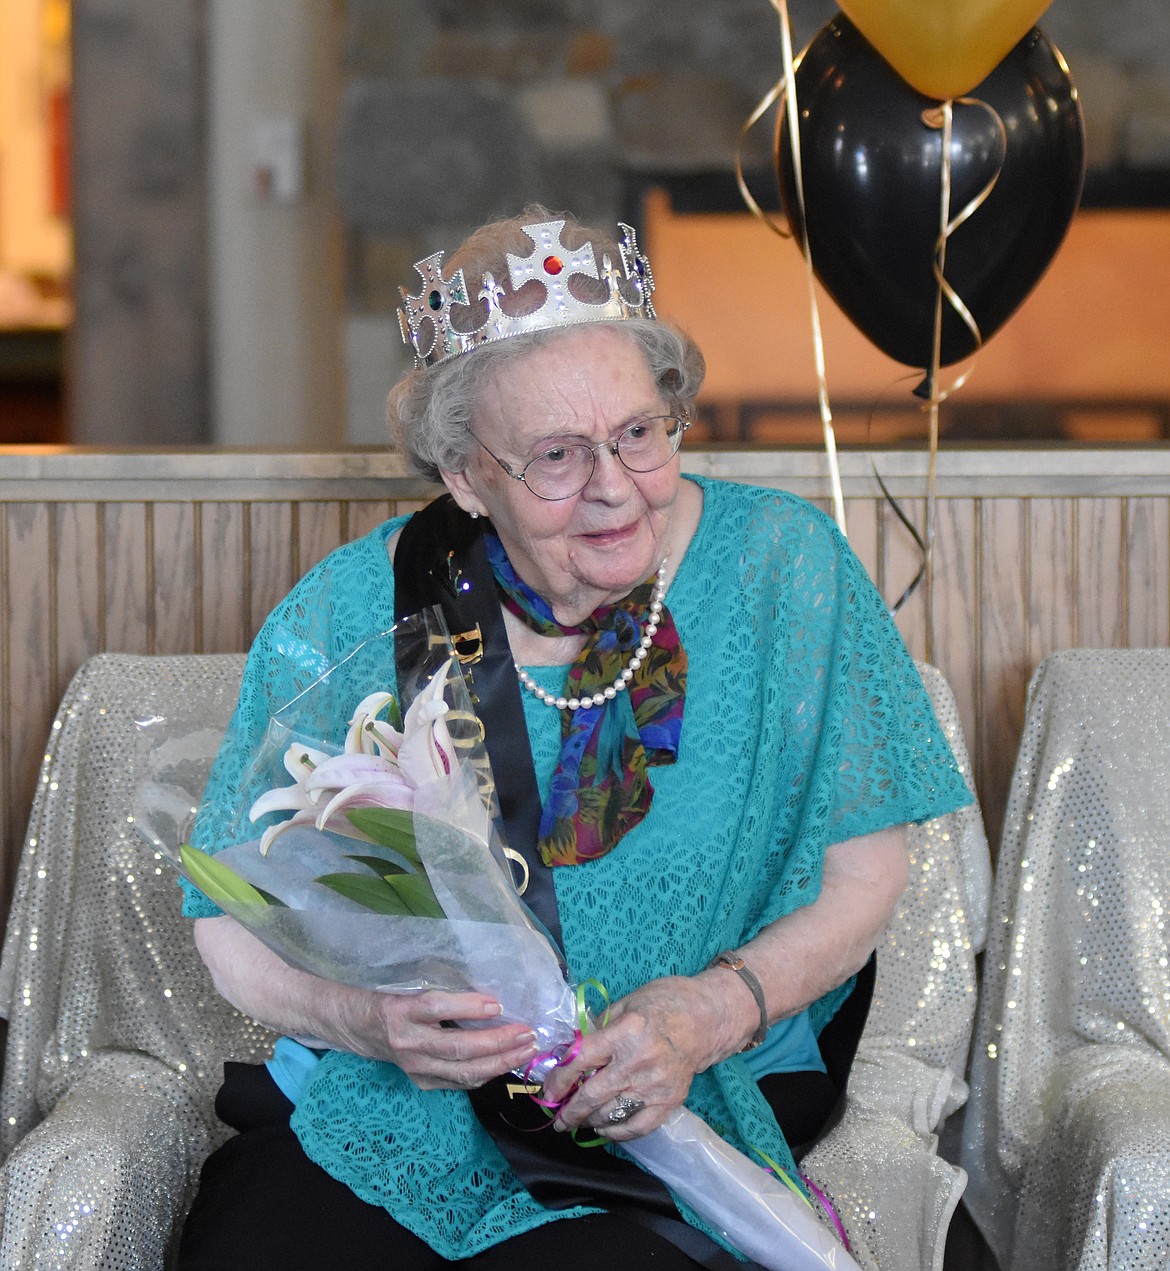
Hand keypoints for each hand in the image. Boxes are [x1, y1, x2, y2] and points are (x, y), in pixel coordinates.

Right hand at [194, 916, 538, 1091]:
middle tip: (529, 1031)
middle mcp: (401, 1039)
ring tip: (527, 1048)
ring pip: (459, 1071)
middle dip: (497, 1043)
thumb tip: (466, 928)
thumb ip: (421, 951)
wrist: (329, 1012)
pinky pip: (451, 1081)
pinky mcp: (413, 1073)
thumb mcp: (388, 958)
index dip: (466, 1007)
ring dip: (498, 1062)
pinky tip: (506, 1062)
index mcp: (392, 1006)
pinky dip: (481, 1074)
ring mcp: (408, 1061)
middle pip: (455, 1048)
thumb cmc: (364, 976)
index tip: (496, 1000)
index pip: (432, 1007)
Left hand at [539, 971, 752, 1139]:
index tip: (548, 1091)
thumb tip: (571, 1051)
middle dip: (571, 1111)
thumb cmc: (664, 1003)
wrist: (707, 1019)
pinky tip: (604, 1129)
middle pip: (594, 1094)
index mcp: (627, 1032)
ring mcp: (656, 1085)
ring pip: (612, 1114)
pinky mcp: (670, 1102)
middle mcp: (640, 1061)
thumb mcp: (627, 1004)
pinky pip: (637, 1126)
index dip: (561, 1079)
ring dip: (590, 1122)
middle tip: (558, 1120)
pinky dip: (617, 1133)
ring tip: (579, 1122)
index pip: (583, 1060)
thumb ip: (599, 1028)